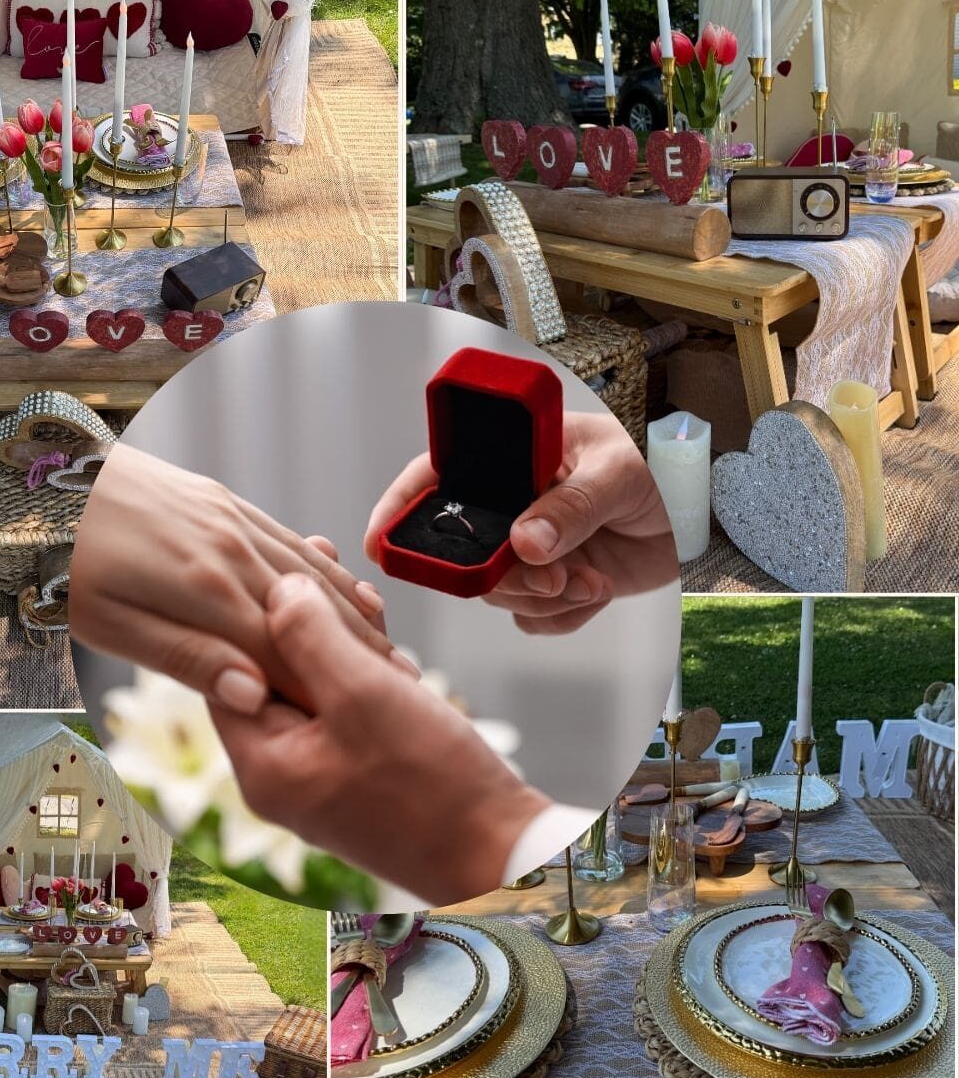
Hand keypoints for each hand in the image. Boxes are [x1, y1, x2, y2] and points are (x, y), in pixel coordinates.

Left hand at [71, 443, 406, 714]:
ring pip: (310, 574)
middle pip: (307, 615)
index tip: (359, 725)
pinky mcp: (225, 501)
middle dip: (354, 656)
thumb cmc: (66, 558)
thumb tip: (252, 693)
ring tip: (387, 649)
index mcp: (203, 589)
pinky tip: (348, 588)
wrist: (46, 475)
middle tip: (398, 693)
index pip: (280, 654)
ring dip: (352, 614)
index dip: (321, 693)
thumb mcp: (108, 623)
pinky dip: (326, 571)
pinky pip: (290, 540)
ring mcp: (231, 519)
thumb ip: (186, 657)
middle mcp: (229, 549)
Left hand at [209, 572, 552, 904]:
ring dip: (341, 640)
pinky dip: (365, 672)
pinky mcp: (362, 772)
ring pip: (315, 686)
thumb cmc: (433, 785)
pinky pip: (347, 709)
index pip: (227, 671)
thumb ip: (311, 635)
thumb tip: (277, 588)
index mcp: (264, 764)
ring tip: (364, 596)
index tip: (273, 560)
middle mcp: (284, 773)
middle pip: (272, 673)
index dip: (247, 610)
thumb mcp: (364, 694)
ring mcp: (323, 775)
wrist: (502, 855)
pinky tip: (386, 642)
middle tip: (325, 560)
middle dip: (302, 617)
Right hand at [364, 410, 677, 632]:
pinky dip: (564, 615)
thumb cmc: (657, 470)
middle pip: (465, 554)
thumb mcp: (619, 474)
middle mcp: (511, 506)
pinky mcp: (550, 584)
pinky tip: (594, 588)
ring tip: (590, 577)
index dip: (402, 507)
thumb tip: (525, 543)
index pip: (439, 476)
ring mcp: (527, 548)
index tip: (382, 542)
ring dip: (546, 596)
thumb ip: (572, 506)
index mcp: (513, 460)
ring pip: (499, 592)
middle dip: (505, 576)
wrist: (697, 518)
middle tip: (552, 574)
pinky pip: (532, 617)